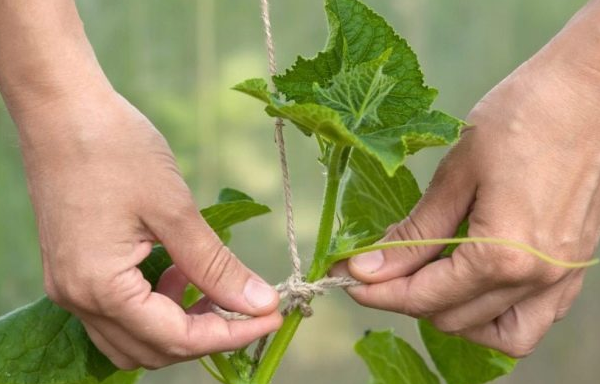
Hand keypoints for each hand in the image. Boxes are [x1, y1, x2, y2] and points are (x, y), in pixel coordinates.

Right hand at [16, 89, 281, 369]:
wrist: (62, 109)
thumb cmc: (116, 150)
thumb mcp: (174, 210)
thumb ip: (215, 266)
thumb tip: (258, 303)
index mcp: (100, 287)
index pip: (177, 338)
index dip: (231, 334)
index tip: (272, 316)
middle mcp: (78, 298)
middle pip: (154, 348)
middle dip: (208, 334)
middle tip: (250, 306)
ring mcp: (71, 286)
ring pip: (135, 337)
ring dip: (180, 324)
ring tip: (213, 287)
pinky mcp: (74, 270)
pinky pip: (120, 311)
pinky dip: (156, 306)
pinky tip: (179, 272)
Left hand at [332, 2, 599, 357]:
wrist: (591, 91)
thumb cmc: (522, 118)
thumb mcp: (457, 174)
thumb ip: (416, 230)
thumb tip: (370, 266)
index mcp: (502, 257)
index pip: (424, 296)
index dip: (378, 292)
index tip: (347, 278)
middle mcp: (536, 279)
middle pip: (454, 318)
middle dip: (407, 298)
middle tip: (379, 269)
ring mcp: (562, 277)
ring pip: (500, 334)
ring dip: (454, 316)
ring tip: (426, 283)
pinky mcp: (574, 266)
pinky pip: (534, 317)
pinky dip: (496, 314)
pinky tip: (473, 285)